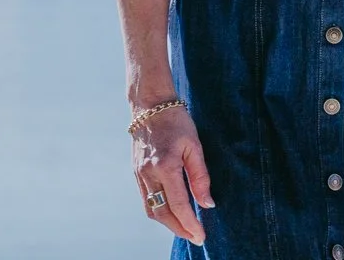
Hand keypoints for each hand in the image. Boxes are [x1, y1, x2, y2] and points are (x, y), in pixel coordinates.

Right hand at [131, 102, 214, 244]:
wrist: (150, 106)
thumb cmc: (177, 122)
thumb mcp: (195, 146)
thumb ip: (200, 177)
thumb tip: (207, 203)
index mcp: (165, 166)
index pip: (179, 204)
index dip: (190, 223)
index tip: (201, 236)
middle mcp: (148, 174)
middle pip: (162, 213)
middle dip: (179, 229)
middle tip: (195, 237)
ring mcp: (139, 174)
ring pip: (151, 210)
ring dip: (168, 223)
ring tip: (185, 229)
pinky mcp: (136, 173)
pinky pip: (146, 199)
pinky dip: (159, 211)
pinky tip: (171, 213)